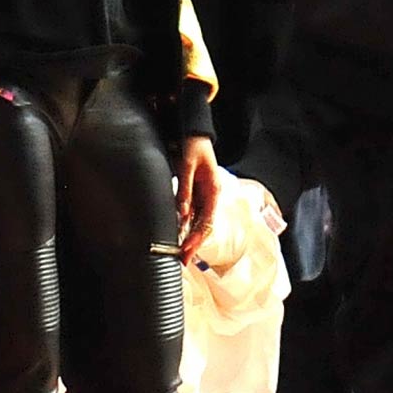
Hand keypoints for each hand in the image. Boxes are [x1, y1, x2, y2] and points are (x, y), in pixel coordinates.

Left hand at [177, 136, 220, 263]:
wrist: (194, 132)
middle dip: (194, 244)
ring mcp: (203, 195)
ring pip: (197, 222)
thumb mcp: (187, 166)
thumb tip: (182, 213)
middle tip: (182, 260)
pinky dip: (185, 226)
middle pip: (204, 226)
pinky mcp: (194, 192)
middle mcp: (210, 196)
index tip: (187, 250)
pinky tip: (178, 235)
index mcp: (214, 191)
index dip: (197, 238)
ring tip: (180, 253)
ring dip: (189, 237)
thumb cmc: (194, 146)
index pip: (207, 221)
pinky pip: (191, 213)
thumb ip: (185, 189)